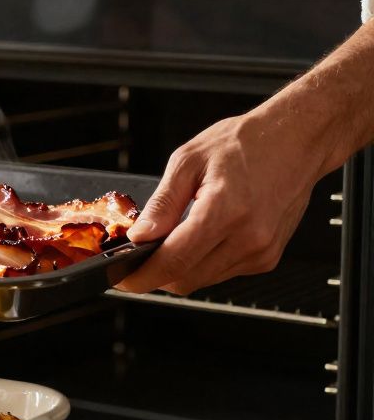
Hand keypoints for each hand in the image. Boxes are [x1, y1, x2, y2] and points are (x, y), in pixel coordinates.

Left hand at [115, 112, 325, 294]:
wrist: (297, 140)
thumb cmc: (247, 142)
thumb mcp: (188, 161)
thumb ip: (162, 204)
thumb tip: (140, 235)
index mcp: (225, 211)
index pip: (174, 261)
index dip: (142, 276)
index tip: (122, 278)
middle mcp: (248, 238)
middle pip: (185, 279)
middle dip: (155, 274)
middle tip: (139, 257)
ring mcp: (261, 251)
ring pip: (202, 280)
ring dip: (179, 269)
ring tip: (172, 239)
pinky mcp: (267, 258)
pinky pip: (222, 272)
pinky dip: (202, 263)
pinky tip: (201, 238)